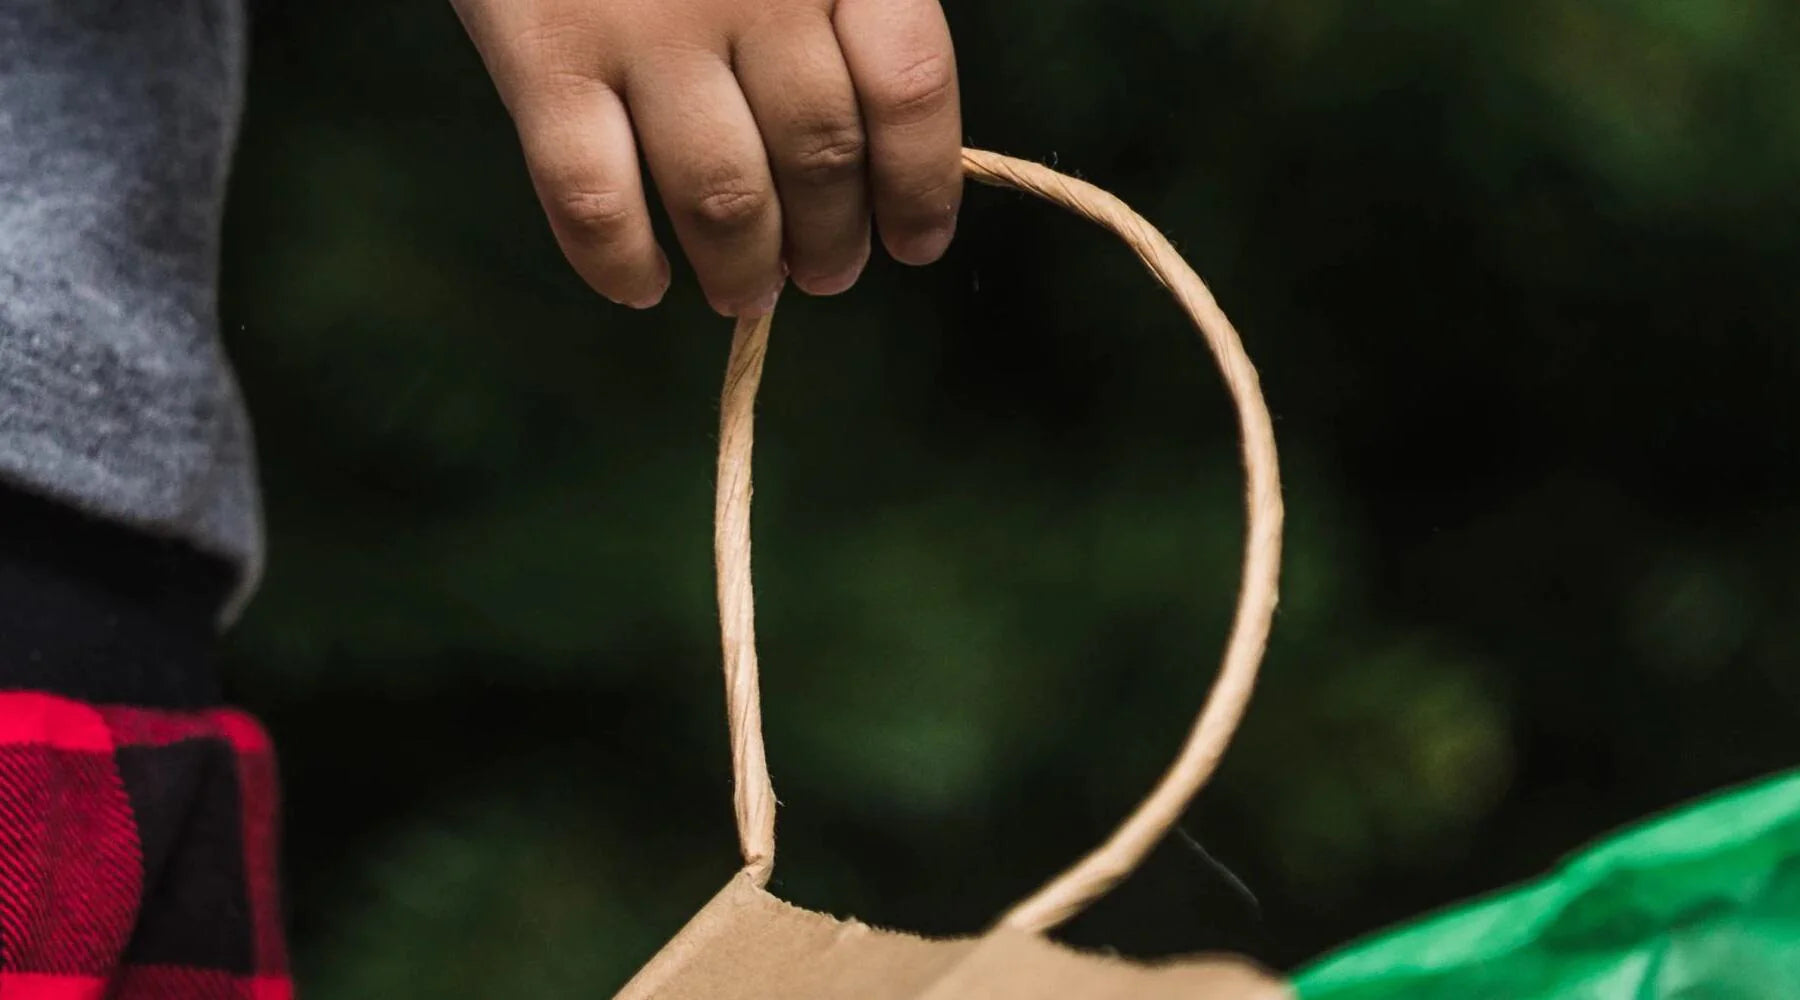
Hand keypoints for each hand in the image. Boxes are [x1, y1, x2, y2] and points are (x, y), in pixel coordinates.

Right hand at [452, 0, 962, 315]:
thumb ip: (853, 1)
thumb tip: (884, 146)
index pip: (908, 86)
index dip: (921, 185)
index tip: (916, 243)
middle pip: (818, 154)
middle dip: (831, 243)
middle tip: (822, 273)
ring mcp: (643, 25)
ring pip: (718, 195)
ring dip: (741, 269)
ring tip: (744, 291)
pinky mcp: (542, 52)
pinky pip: (592, 196)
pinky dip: (618, 262)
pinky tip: (641, 283)